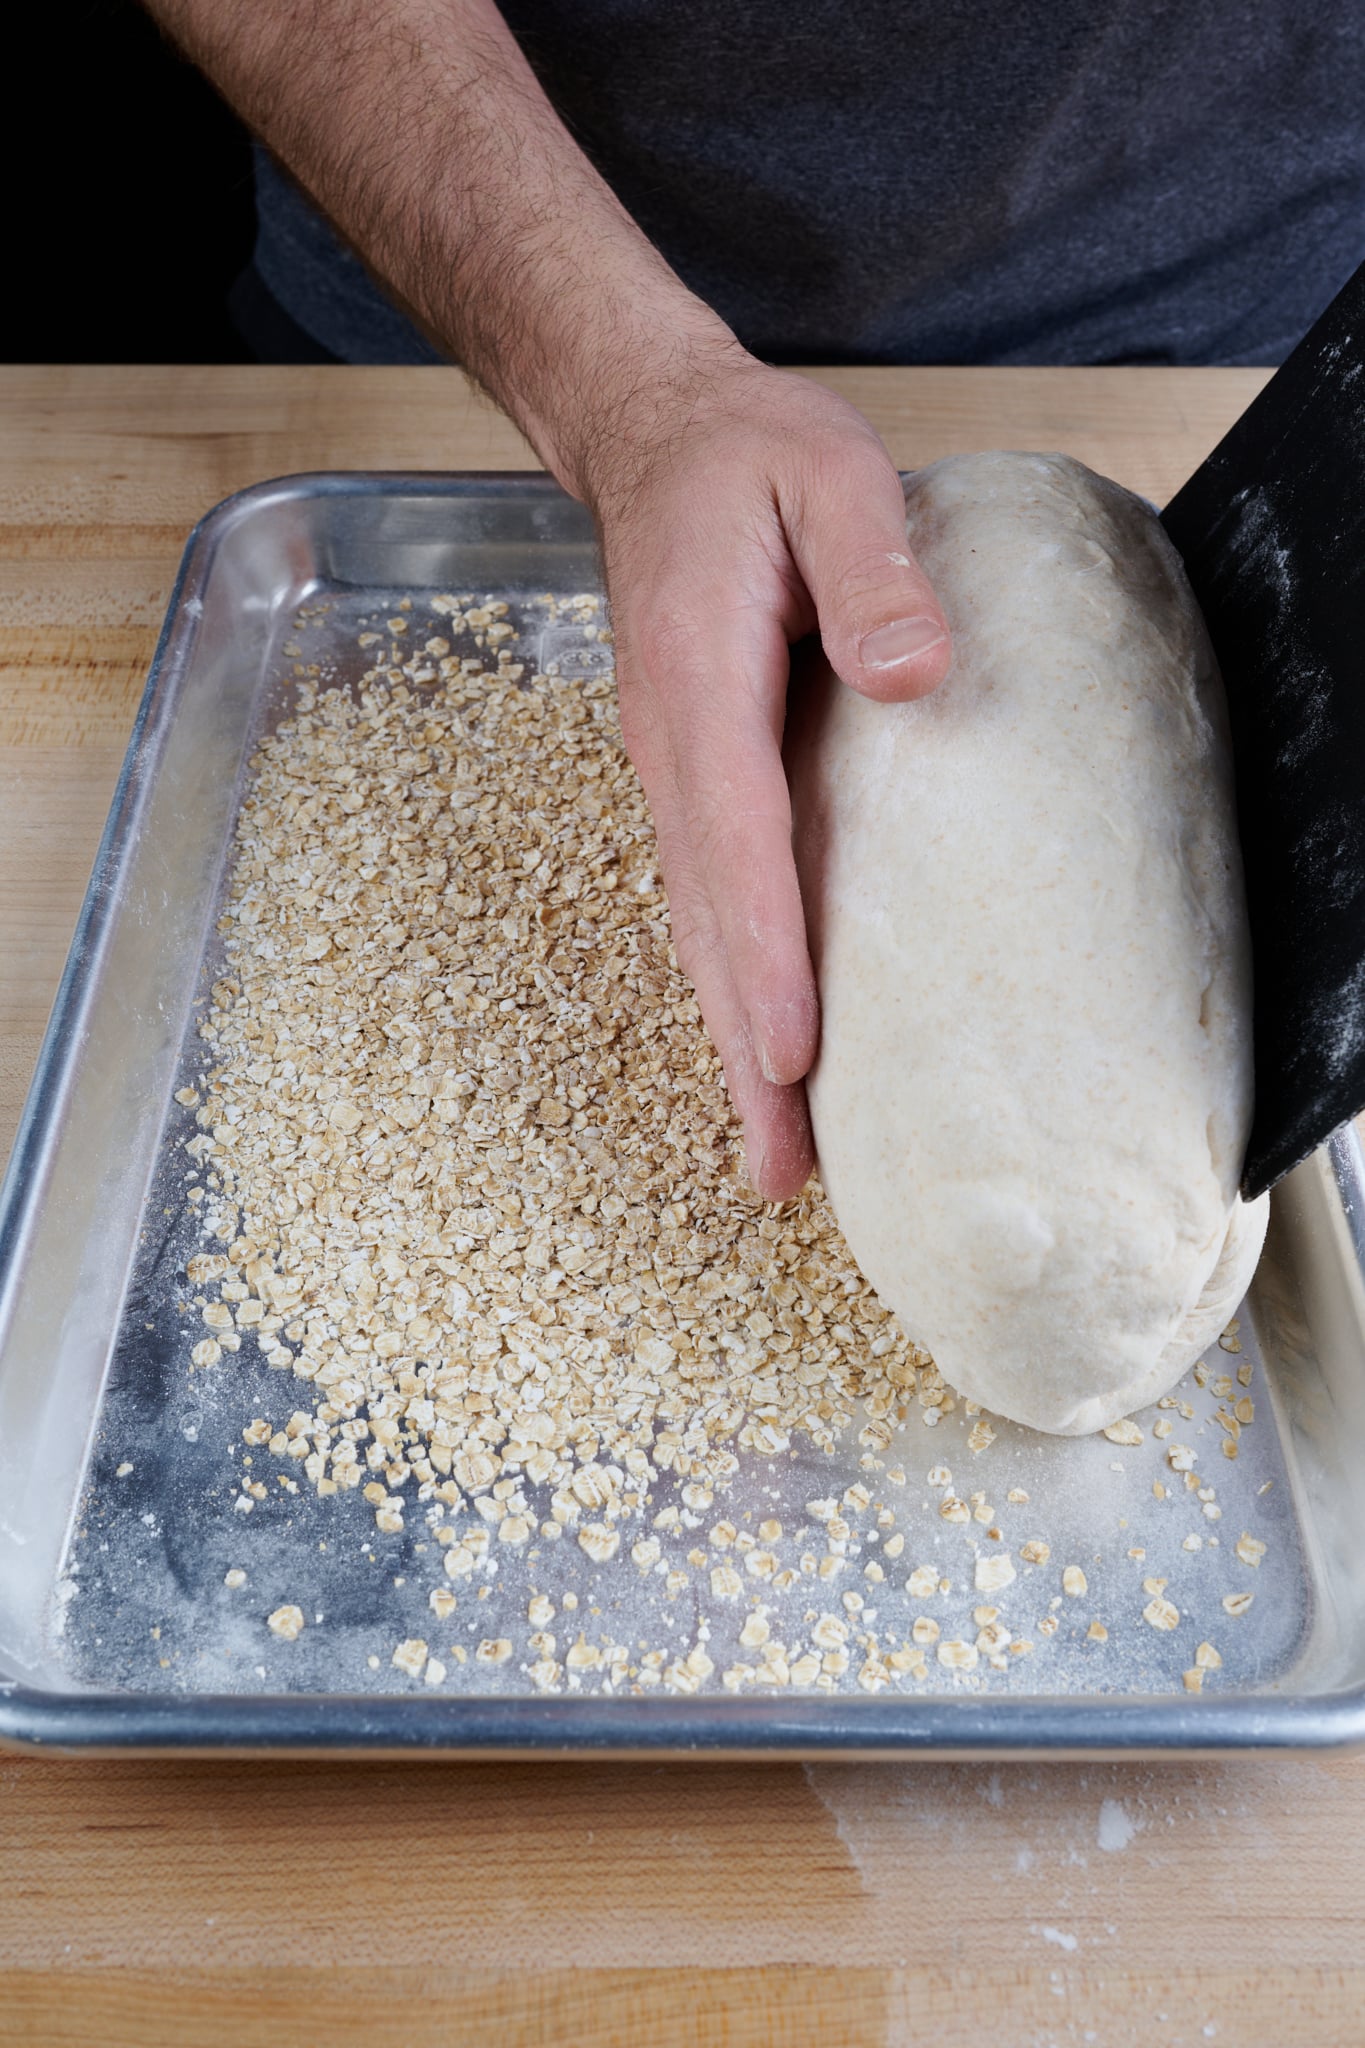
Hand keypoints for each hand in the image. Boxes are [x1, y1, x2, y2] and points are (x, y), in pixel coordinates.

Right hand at [582, 347, 952, 1199]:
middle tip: (781, 1169)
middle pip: (705, 921)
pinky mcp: (694, 780)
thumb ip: (872, 566)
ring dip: (731, 1042)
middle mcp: (673, 748)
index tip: (790, 1052)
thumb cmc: (748, 460)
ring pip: (699, 929)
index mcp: (703, 681)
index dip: (760, 950)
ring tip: (772, 1155)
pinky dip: (731, 984)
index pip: (735, 836)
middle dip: (741, 1049)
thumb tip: (910, 676)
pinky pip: (711, 901)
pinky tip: (764, 1047)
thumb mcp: (829, 474)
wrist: (656, 442)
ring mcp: (673, 772)